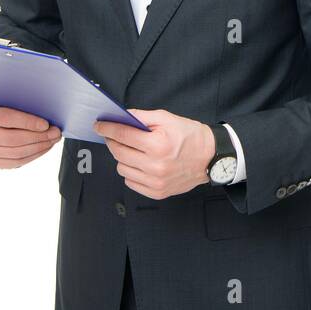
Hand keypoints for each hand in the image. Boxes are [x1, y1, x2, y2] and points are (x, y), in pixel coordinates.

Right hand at [0, 101, 61, 167]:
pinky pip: (16, 162)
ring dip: (39, 147)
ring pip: (16, 153)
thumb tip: (47, 117)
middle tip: (55, 133)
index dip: (28, 122)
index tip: (46, 124)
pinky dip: (33, 155)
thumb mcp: (11, 102)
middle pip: (12, 139)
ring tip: (53, 140)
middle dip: (38, 137)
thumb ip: (23, 106)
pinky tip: (44, 147)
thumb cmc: (8, 108)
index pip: (6, 119)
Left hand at [93, 110, 214, 199]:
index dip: (107, 128)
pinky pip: (130, 182)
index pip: (123, 135)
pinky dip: (131, 171)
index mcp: (158, 145)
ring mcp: (156, 182)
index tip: (99, 125)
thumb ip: (141, 116)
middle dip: (113, 141)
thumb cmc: (190, 136)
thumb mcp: (167, 118)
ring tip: (134, 150)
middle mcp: (155, 166)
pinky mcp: (157, 192)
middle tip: (116, 135)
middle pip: (119, 153)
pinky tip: (141, 163)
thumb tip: (120, 116)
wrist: (211, 157)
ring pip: (122, 168)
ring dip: (123, 157)